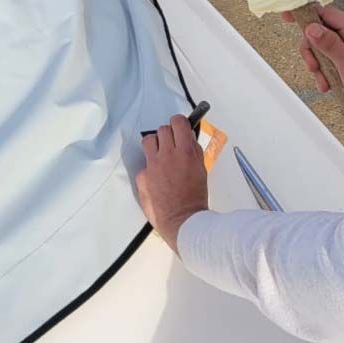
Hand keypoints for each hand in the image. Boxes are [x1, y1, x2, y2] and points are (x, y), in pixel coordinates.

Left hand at [136, 115, 207, 252]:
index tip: (180, 129)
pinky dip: (150, 168)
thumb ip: (193, 151)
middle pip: (162, 129)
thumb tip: (187, 138)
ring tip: (160, 157)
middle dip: (168, 135)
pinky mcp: (142, 176)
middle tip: (172, 146)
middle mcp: (167, 154)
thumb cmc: (196, 196)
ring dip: (155, 145)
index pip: (178, 122)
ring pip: (148, 140)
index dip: (179, 124)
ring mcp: (152, 165)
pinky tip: (157, 180)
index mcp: (185, 151)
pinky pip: (145, 164)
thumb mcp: (201, 169)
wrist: (183, 221)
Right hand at [282, 6, 343, 115]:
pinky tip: (328, 80)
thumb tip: (310, 28)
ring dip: (319, 62)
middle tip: (314, 69)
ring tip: (323, 80)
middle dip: (313, 50)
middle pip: (320, 29)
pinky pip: (332, 50)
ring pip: (323, 42)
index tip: (287, 18)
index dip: (305, 16)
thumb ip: (328, 44)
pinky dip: (327, 65)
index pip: (324, 12)